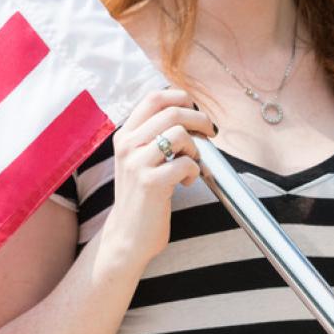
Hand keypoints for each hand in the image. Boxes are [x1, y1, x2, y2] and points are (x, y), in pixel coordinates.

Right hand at [96, 88, 215, 273]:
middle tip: (210, 133)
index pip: (154, 97)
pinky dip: (194, 171)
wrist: (128, 236)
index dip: (181, 97)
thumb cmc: (142, 196)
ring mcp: (136, 164)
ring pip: (179, 134)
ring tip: (191, 163)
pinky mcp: (150, 183)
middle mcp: (127, 145)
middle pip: (172, 112)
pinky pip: (185, 163)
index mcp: (124, 135)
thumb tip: (191, 113)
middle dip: (199, 120)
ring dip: (195, 148)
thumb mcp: (139, 159)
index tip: (195, 110)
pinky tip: (186, 182)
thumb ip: (154, 136)